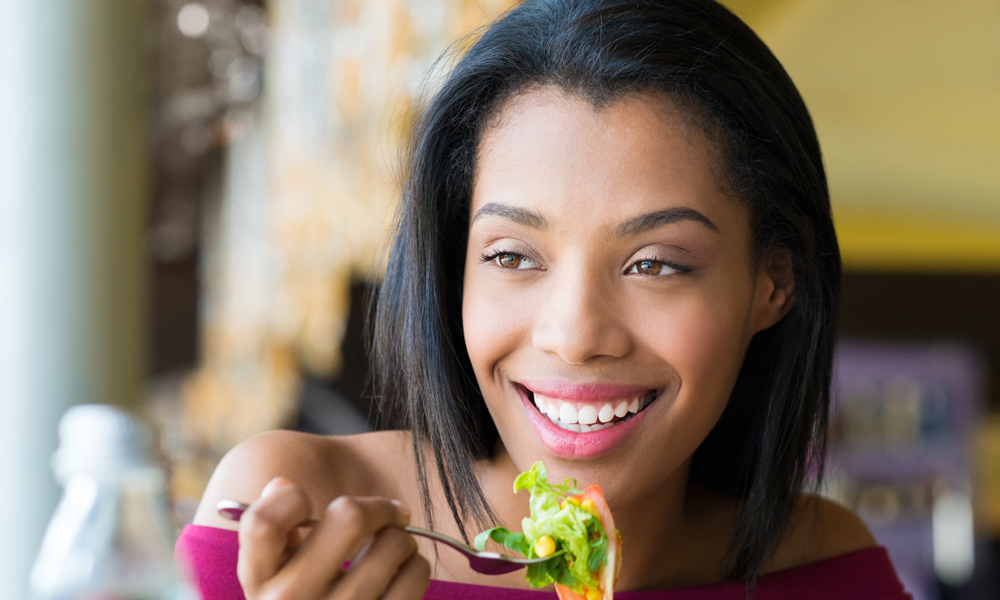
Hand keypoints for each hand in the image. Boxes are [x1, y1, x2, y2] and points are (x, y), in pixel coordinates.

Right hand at [237, 477, 429, 598]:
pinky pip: (415, 574)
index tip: (308, 506)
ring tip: (392, 549)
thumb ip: (273, 532)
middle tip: (386, 516)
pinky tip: (402, 573)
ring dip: (401, 538)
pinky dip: (415, 564)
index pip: (263, 521)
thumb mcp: (270, 576)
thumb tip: (282, 485)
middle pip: (349, 518)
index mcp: (260, 580)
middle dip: (377, 508)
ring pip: (392, 544)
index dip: (290, 499)